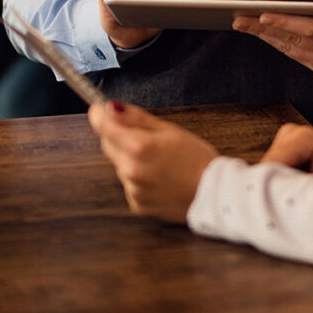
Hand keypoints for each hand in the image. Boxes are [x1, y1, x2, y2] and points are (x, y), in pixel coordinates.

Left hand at [89, 101, 218, 222]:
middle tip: (146, 137)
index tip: (99, 109)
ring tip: (161, 163)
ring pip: (120, 166)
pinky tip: (160, 178)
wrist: (213, 193)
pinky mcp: (137, 204)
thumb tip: (111, 108)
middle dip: (120, 138)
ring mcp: (132, 189)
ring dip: (131, 160)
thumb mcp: (170, 130)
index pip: (104, 127)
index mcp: (139, 147)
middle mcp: (131, 170)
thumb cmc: (197, 159)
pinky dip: (140, 180)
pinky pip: (130, 185)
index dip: (100, 115)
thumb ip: (136, 118)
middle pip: (109, 146)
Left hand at [232, 0, 312, 71]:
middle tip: (239, 19)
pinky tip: (259, 33)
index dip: (286, 23)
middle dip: (264, 29)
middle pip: (295, 40)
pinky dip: (275, 42)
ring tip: (242, 24)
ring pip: (290, 48)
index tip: (263, 15)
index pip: (311, 29)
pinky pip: (293, 53)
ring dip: (264, 37)